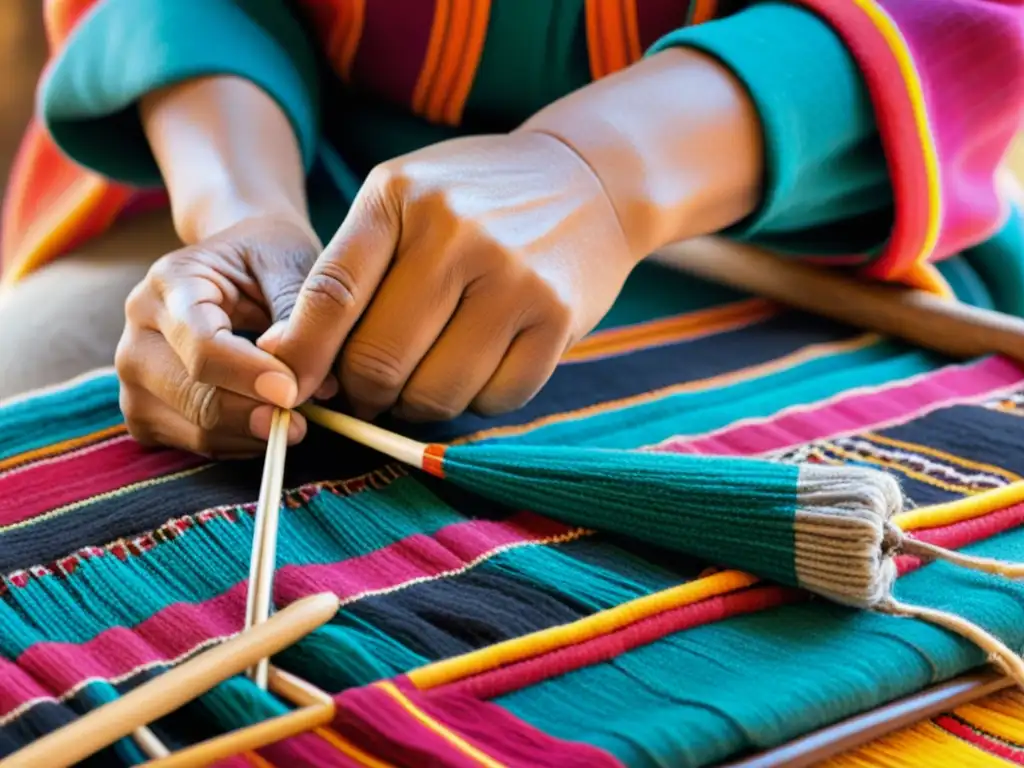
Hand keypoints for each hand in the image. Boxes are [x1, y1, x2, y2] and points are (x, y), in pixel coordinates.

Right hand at [116, 215, 322, 456]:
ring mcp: (134, 377)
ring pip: (195, 430)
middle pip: (195, 396)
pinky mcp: (146, 411)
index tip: (294, 392)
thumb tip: (297, 384)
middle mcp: (137, 331)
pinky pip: (195, 445)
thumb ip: (303, 318)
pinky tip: (265, 419)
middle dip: (256, 412)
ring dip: (253, 432)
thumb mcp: (293, 264)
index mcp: (170, 283)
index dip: (252, 377)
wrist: (240, 261)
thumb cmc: (270, 259)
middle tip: (304, 418)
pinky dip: (239, 442)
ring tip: (294, 415)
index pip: (203, 347)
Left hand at [264, 131, 637, 421]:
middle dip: (363, 393)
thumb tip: (287, 357)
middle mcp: (457, 235)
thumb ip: (347, 272)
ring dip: (417, 405)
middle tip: (368, 391)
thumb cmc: (474, 202)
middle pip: (378, 360)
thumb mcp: (403, 202)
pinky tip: (477, 369)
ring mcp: (513, 278)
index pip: (331, 296)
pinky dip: (476, 401)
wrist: (588, 181)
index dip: (302, 356)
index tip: (291, 388)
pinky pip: (496, 399)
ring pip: (435, 392)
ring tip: (422, 379)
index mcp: (400, 198)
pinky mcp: (558, 319)